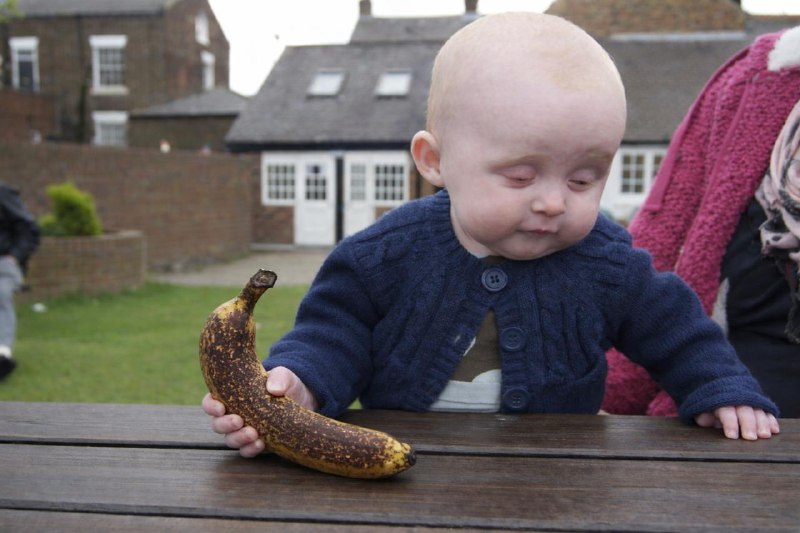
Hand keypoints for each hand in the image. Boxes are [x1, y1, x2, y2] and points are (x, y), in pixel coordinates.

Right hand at [201, 366, 318, 457]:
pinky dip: (250, 449)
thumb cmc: (285, 384)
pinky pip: (246, 450)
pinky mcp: (256, 442)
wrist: (302, 399)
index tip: (220, 408)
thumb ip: (279, 378)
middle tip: (239, 421)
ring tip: (253, 434)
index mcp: (231, 395)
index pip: (210, 402)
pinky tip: (260, 444)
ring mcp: (243, 430)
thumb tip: (274, 389)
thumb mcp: (284, 376)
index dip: (210, 406)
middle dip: (225, 425)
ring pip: (230, 439)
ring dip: (238, 439)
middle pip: (217, 424)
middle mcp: (233, 414)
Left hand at [694, 406, 779, 439]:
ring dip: (762, 423)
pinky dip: (771, 420)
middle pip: (744, 410)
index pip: (726, 411)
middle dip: (748, 424)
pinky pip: (767, 412)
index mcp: (720, 400)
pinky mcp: (760, 406)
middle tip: (750, 437)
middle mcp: (736, 399)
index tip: (732, 436)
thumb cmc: (709, 407)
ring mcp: (750, 401)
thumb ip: (703, 416)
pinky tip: (774, 430)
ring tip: (764, 435)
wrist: (719, 390)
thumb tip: (707, 419)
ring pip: (758, 410)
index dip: (730, 423)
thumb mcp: (701, 411)